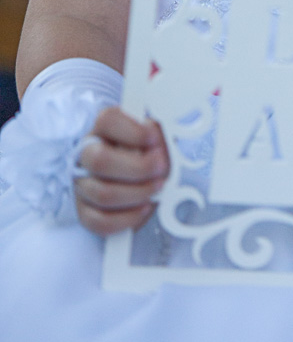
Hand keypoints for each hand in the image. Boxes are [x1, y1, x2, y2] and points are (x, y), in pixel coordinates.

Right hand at [74, 106, 169, 236]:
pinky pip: (100, 221)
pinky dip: (128, 218)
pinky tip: (144, 207)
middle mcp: (86, 155)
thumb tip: (157, 140)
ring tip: (157, 188)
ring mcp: (82, 184)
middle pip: (100, 161)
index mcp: (103, 129)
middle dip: (138, 168)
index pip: (107, 120)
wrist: (138, 179)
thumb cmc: (146, 153)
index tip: (155, 139)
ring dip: (138, 193)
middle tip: (160, 168)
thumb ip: (158, 135)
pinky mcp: (84, 212)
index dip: (133, 131)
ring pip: (103, 194)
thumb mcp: (155, 137)